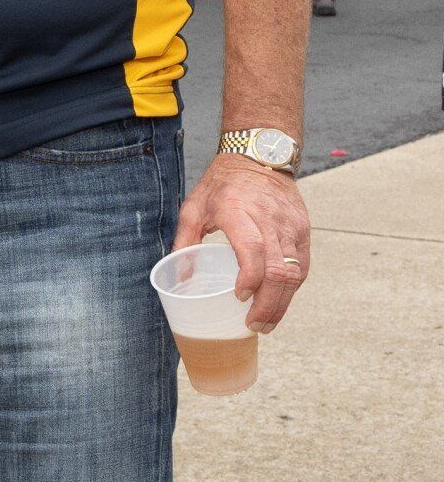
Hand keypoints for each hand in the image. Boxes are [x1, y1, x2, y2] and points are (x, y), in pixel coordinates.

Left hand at [173, 152, 311, 333]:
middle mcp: (270, 221)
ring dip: (282, 303)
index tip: (238, 297)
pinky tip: (279, 303)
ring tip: (266, 323)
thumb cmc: (222, 184)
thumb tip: (179, 278)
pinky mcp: (303, 230)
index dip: (250, 279)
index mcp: (239, 211)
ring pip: (294, 273)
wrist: (259, 156)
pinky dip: (292, 288)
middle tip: (254, 326)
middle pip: (278, 270)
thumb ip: (184, 241)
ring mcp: (291, 226)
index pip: (254, 250)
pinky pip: (302, 266)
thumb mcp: (194, 206)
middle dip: (268, 305)